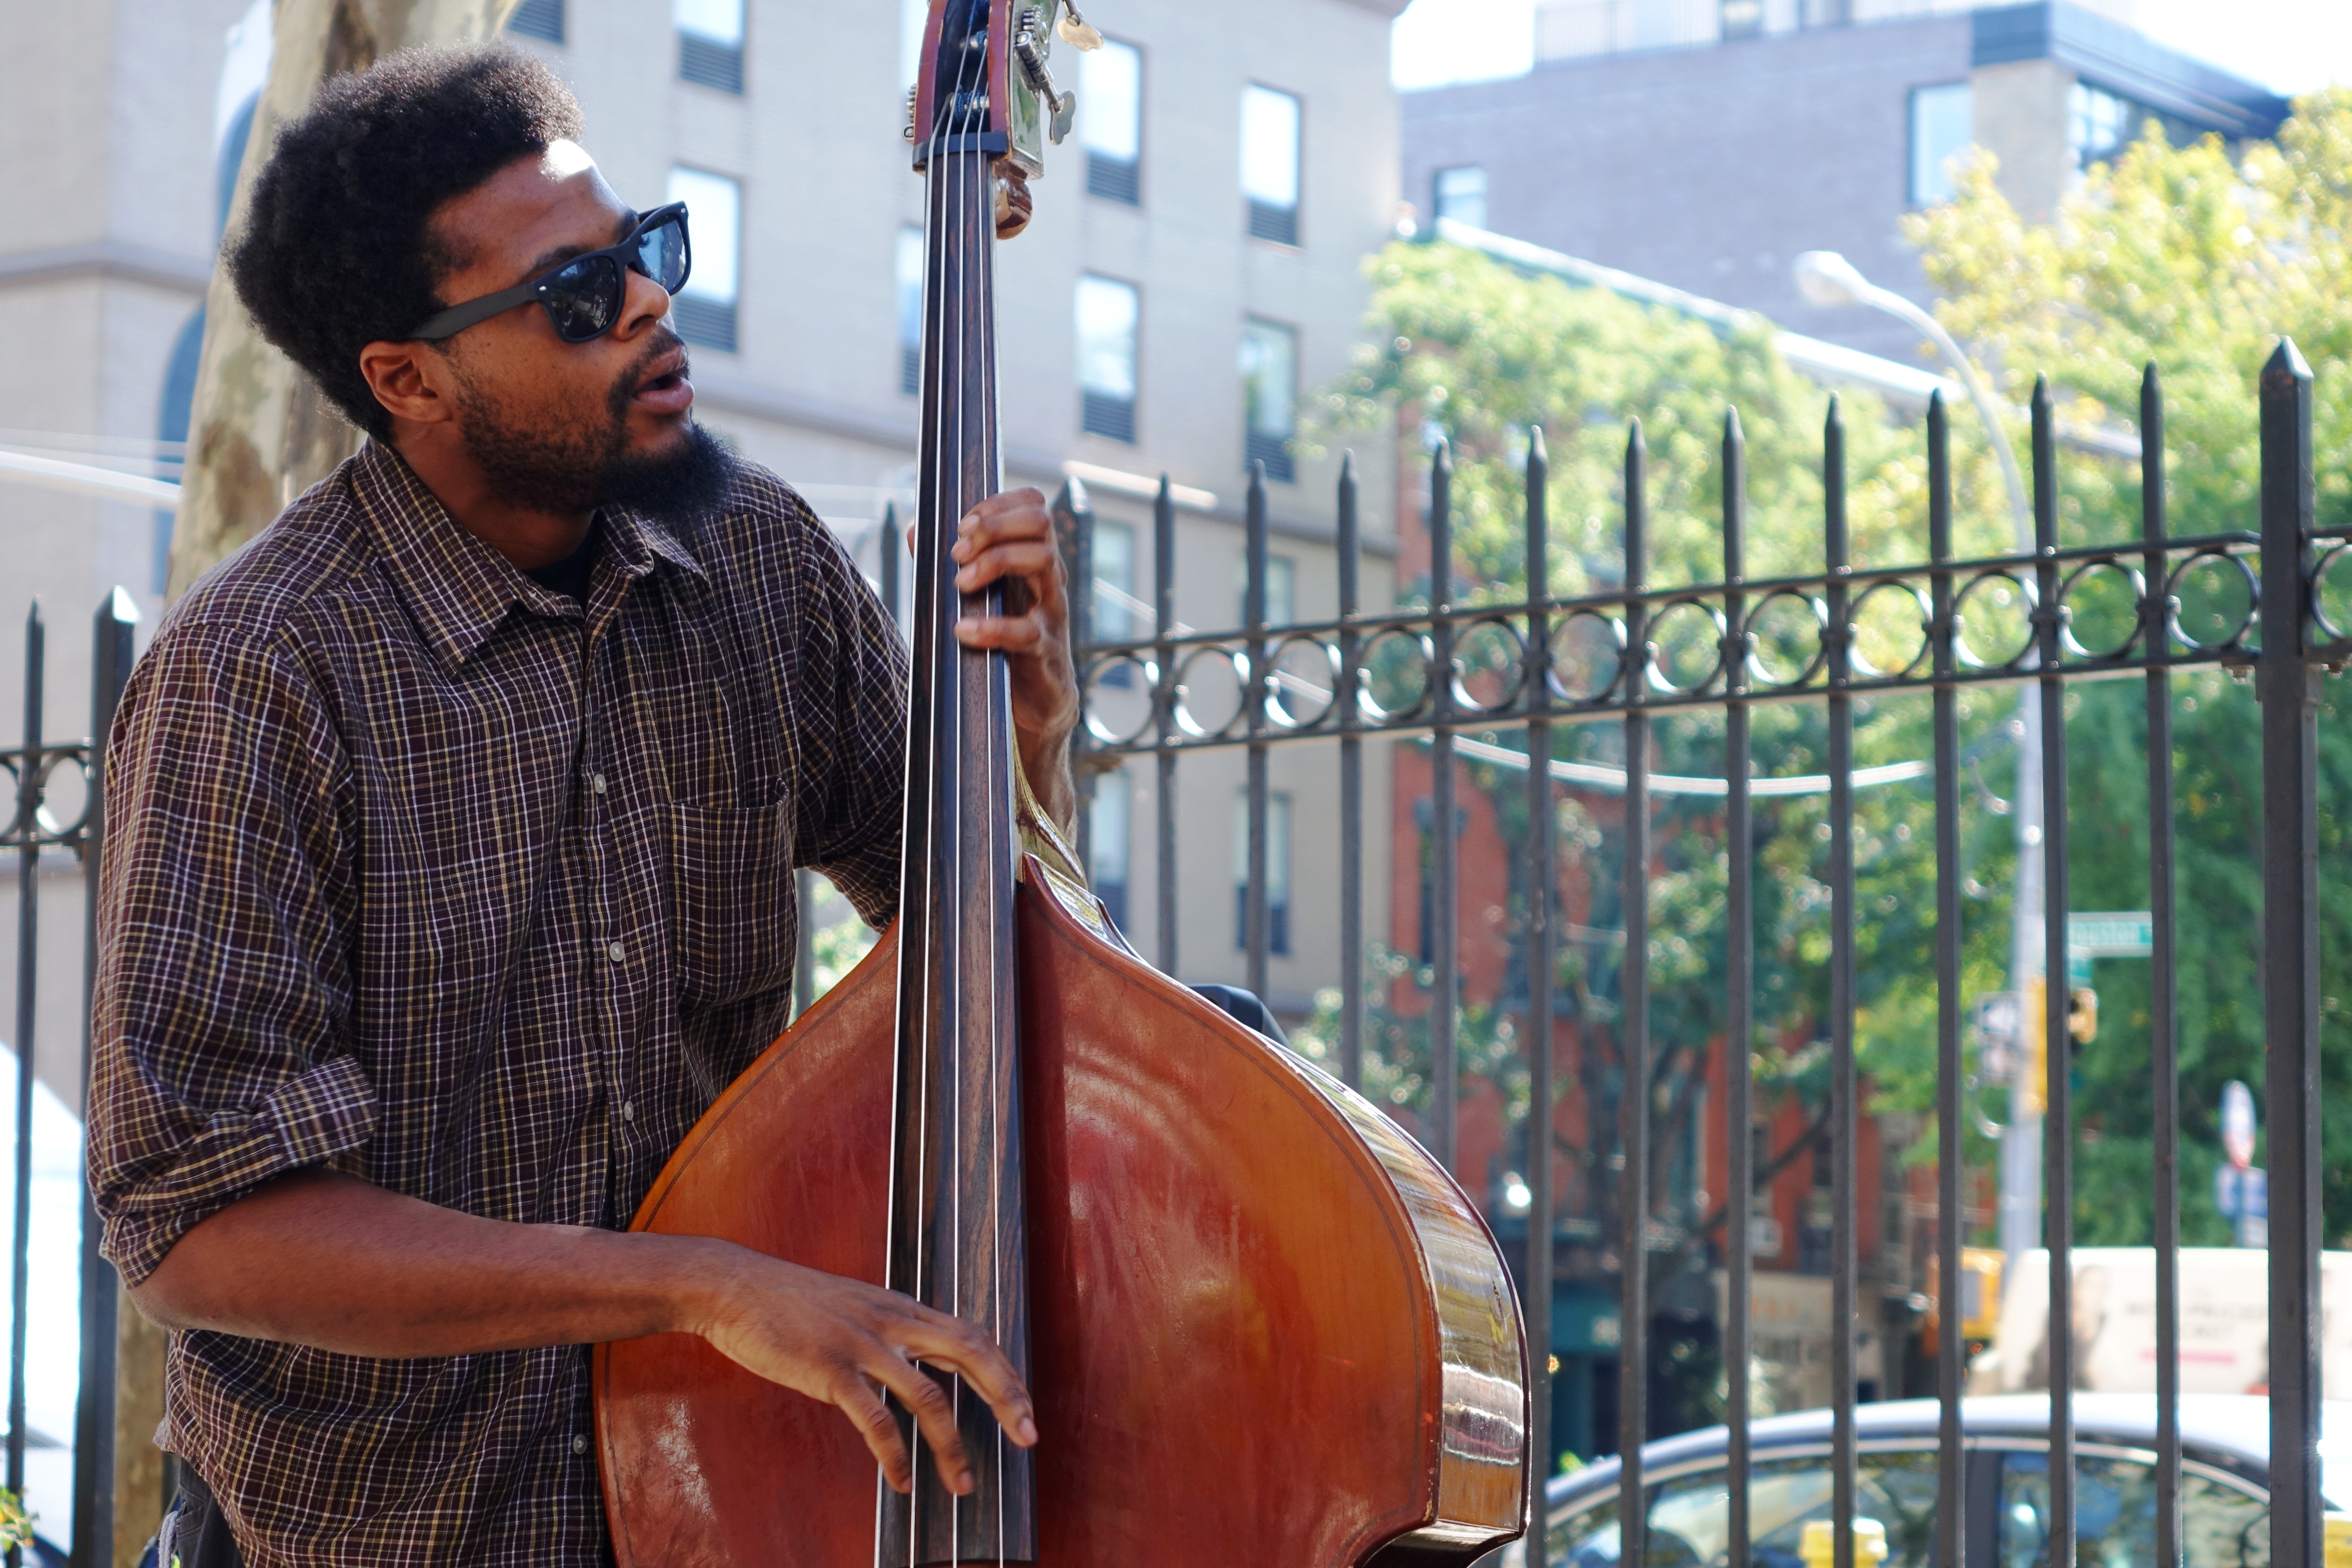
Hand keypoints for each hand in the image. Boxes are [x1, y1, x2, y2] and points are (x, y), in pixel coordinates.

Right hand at [683, 1244, 1036, 1495]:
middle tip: (1029, 1438)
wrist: (736, 1287)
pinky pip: (875, 1419)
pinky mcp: (830, 1369)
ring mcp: (863, 1344)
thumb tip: (916, 1359)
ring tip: (963, 1483)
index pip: (972, 1335)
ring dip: (951, 1444)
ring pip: (929, 1396)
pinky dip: (895, 1455)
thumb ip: (889, 1329)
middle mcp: (892, 1321)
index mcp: (901, 1308)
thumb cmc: (790, 1302)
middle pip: (971, 1353)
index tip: (1025, 1406)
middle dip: (1006, 1397)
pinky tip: (901, 1480)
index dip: (1005, 1371)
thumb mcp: (855, 1305)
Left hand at [951, 488, 1078, 829]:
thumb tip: (914, 530)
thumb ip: (950, 565)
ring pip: (1043, 561)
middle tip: (957, 549)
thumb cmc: (1001, 648)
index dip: (1000, 503)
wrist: (1032, 712)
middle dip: (995, 525)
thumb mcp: (976, 600)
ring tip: (960, 583)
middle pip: (1042, 524)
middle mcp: (1048, 581)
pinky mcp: (1045, 652)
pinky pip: (1026, 631)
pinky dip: (990, 627)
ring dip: (995, 561)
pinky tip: (961, 631)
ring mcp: (1052, 615)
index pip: (1035, 506)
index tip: (962, 522)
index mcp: (1033, 562)